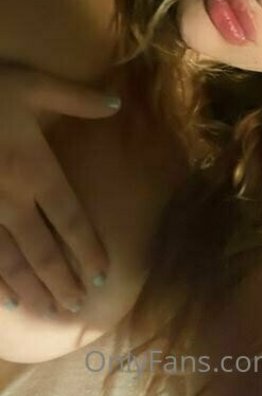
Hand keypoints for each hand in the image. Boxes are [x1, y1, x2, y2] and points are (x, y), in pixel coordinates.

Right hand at [0, 62, 120, 315]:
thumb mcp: (34, 84)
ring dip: (31, 288)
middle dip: (61, 280)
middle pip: (42, 249)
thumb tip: (118, 103)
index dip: (87, 249)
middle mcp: (11, 198)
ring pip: (10, 260)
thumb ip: (77, 99)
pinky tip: (5, 299)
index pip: (69, 218)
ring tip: (48, 311)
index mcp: (35, 169)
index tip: (103, 275)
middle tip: (77, 308)